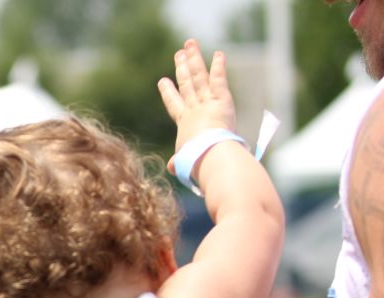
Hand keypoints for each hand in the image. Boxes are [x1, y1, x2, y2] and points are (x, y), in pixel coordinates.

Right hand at [157, 39, 237, 175]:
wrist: (206, 156)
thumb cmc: (195, 163)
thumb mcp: (184, 162)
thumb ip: (178, 162)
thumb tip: (172, 167)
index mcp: (185, 124)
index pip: (175, 105)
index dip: (169, 93)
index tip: (163, 81)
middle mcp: (193, 110)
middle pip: (187, 84)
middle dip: (182, 68)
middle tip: (179, 54)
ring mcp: (206, 103)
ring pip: (199, 77)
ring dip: (195, 60)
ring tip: (190, 44)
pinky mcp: (221, 100)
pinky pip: (219, 80)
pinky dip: (219, 67)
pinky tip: (219, 54)